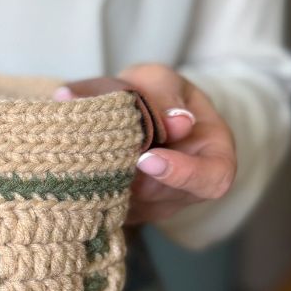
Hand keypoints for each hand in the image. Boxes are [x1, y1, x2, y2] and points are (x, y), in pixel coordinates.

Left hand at [56, 63, 236, 226]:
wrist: (134, 106)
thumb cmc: (158, 92)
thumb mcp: (161, 80)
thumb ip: (163, 94)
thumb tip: (175, 120)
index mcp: (213, 156)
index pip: (212, 179)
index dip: (182, 174)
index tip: (147, 159)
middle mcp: (187, 189)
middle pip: (163, 198)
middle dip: (133, 178)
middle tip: (106, 155)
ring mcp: (156, 205)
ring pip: (132, 205)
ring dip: (108, 181)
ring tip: (87, 152)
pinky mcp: (126, 210)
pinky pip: (109, 207)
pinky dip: (92, 186)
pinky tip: (77, 163)